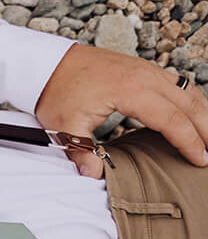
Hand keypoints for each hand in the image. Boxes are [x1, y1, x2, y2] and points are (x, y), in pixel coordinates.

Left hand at [35, 44, 207, 177]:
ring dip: (203, 113)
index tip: (199, 160)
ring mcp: (146, 69)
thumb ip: (81, 153)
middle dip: (206, 128)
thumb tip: (92, 176)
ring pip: (188, 90)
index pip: (172, 120)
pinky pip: (177, 83)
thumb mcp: (63, 126)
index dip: (189, 142)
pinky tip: (194, 114)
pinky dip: (190, 100)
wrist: (46, 63)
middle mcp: (145, 75)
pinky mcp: (142, 68)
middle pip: (189, 103)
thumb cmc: (55, 91)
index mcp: (131, 90)